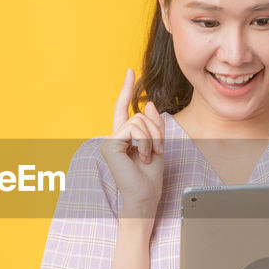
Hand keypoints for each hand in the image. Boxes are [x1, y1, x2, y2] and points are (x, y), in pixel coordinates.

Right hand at [100, 68, 164, 218]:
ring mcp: (110, 141)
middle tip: (157, 150)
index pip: (124, 108)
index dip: (127, 89)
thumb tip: (149, 104)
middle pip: (139, 115)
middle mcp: (114, 137)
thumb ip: (154, 125)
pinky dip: (144, 142)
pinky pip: (133, 130)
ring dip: (151, 138)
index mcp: (124, 137)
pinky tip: (142, 157)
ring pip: (138, 121)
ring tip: (149, 156)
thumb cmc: (150, 177)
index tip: (130, 71)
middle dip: (155, 131)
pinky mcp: (110, 145)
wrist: (144, 196)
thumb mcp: (158, 145)